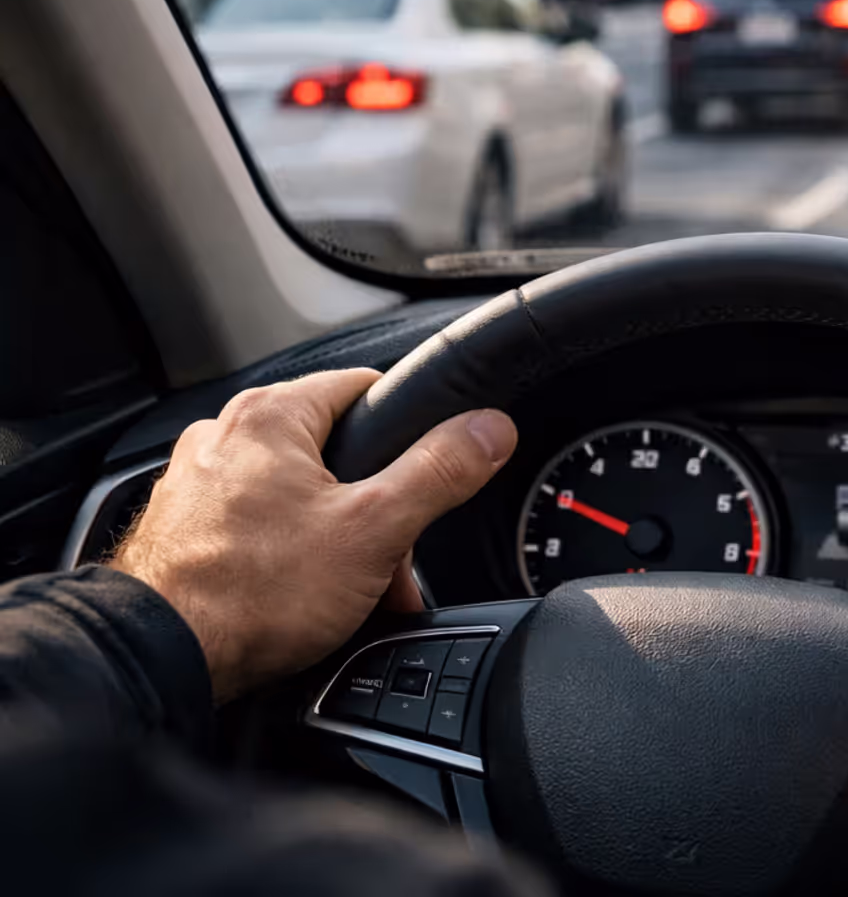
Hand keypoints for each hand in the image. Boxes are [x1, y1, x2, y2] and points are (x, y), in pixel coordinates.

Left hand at [112, 369, 516, 702]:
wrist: (161, 659)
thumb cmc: (250, 592)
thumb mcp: (376, 528)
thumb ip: (440, 471)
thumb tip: (489, 429)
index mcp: (271, 415)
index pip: (366, 386)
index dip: (411, 429)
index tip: (432, 469)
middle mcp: (225, 437)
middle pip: (336, 454)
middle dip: (376, 512)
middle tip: (393, 562)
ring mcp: (197, 484)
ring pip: (298, 497)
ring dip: (338, 540)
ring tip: (352, 593)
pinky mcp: (183, 530)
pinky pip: (259, 529)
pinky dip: (290, 558)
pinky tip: (304, 600)